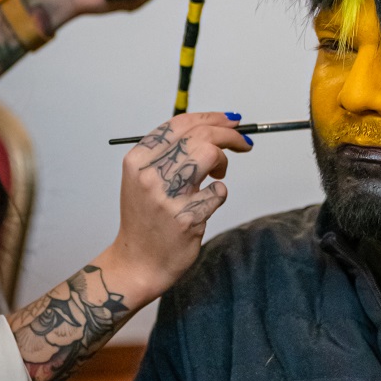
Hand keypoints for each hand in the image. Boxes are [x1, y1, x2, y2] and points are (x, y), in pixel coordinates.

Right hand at [99, 112, 252, 303]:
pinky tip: (206, 202)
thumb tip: (212, 127)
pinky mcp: (186, 218)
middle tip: (242, 142)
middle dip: (229, 134)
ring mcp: (167, 197)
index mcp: (137, 160)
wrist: (138, 262)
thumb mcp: (145, 179)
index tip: (231, 120)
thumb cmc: (147, 218)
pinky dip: (219, 193)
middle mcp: (149, 175)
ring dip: (223, 161)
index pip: (179, 124)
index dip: (211, 118)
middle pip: (199, 136)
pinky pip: (218, 192)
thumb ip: (171, 153)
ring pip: (210, 154)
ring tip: (218, 173)